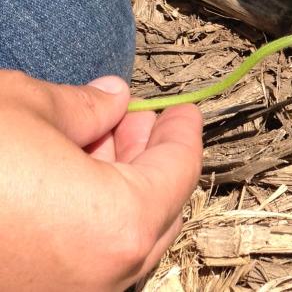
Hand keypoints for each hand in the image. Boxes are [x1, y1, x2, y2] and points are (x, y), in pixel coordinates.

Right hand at [0, 71, 201, 290]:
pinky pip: (84, 255)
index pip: (178, 171)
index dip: (182, 132)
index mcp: (118, 226)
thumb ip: (86, 106)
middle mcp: (102, 275)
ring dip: (120, 186)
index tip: (183, 111)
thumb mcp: (24, 109)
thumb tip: (112, 100)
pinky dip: (89, 217)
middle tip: (139, 120)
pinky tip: (67, 177)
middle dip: (151, 157)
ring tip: (98, 141)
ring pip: (120, 237)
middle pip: (157, 208)